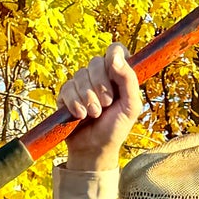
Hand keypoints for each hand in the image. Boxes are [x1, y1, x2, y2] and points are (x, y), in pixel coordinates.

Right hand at [58, 41, 142, 171]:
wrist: (95, 149)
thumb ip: (129, 79)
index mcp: (118, 74)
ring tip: (94, 114)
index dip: (113, 56)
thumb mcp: (131, 106)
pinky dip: (74, 103)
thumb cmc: (116, 128)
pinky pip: (67, 88)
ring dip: (88, 98)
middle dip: (101, 86)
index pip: (115, 49)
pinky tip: (80, 115)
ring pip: (80, 75)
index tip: (114, 69)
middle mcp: (100, 75)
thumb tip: (115, 56)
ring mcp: (82, 84)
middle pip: (95, 62)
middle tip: (106, 105)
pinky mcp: (66, 94)